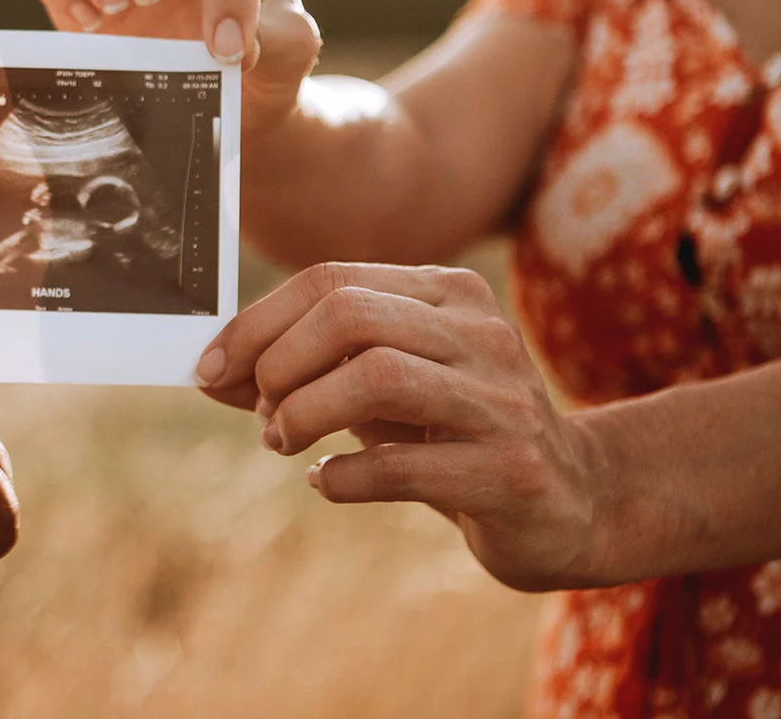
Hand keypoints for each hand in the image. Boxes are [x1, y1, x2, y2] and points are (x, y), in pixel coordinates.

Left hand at [194, 262, 603, 591]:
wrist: (571, 502)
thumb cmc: (452, 434)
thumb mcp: (380, 389)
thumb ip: (302, 372)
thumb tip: (210, 372)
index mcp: (448, 293)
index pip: (330, 279)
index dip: (255, 324)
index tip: (209, 370)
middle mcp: (480, 333)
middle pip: (348, 315)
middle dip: (279, 365)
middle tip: (262, 414)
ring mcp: (502, 400)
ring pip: (377, 376)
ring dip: (305, 413)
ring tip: (285, 442)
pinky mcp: (511, 471)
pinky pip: (402, 466)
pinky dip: (343, 476)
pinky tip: (327, 481)